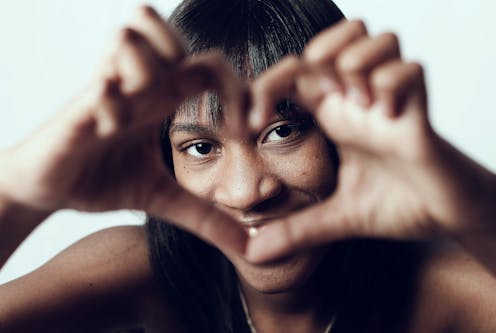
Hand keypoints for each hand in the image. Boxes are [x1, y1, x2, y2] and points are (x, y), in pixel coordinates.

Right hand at [0, 6, 247, 254]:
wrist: (49, 189)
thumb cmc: (104, 180)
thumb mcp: (163, 199)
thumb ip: (205, 217)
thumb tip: (248, 247)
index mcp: (162, 98)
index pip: (210, 65)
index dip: (238, 89)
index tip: (245, 132)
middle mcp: (137, 86)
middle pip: (163, 25)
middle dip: (187, 53)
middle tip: (195, 100)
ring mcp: (107, 91)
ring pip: (130, 35)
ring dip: (147, 68)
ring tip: (145, 107)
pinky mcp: (78, 109)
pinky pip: (101, 85)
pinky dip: (111, 105)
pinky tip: (111, 131)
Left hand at [246, 20, 495, 261]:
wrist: (446, 218)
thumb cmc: (397, 206)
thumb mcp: (336, 219)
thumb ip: (296, 232)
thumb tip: (253, 253)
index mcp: (334, 117)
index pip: (294, 74)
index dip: (266, 85)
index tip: (254, 121)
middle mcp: (358, 102)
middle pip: (334, 40)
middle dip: (318, 56)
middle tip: (321, 96)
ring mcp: (390, 101)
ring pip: (373, 40)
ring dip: (357, 66)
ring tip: (360, 107)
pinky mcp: (420, 110)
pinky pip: (409, 70)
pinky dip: (393, 86)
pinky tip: (388, 117)